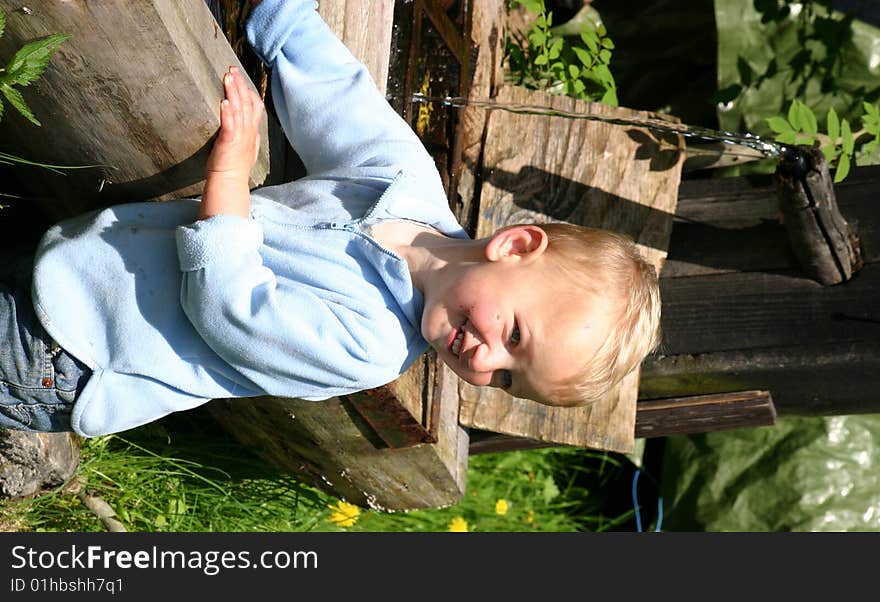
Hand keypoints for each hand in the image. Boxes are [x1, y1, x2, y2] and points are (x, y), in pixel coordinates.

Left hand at [206, 66, 263, 181]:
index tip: (240, 78)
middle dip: (240, 84)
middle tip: (232, 69)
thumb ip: (247, 135)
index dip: (248, 91)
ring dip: (234, 92)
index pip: (255, 106)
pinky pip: (230, 124)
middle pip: (246, 103)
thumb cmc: (235, 167)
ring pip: (239, 109)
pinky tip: (224, 100)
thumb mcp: (246, 147)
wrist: (231, 181)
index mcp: (251, 132)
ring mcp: (240, 136)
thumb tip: (249, 128)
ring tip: (228, 77)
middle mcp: (248, 131)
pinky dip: (227, 112)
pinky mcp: (229, 141)